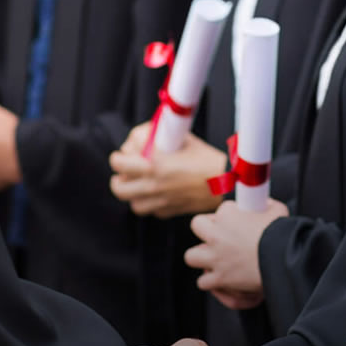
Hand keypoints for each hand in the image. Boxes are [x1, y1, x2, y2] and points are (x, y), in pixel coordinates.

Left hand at [109, 128, 226, 218]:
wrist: (227, 182)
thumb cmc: (208, 159)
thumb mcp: (184, 140)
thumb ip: (162, 137)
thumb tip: (147, 134)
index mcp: (154, 164)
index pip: (119, 162)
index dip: (118, 157)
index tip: (123, 154)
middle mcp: (152, 184)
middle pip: (119, 186)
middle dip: (119, 178)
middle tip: (126, 172)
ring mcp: (160, 200)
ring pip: (132, 203)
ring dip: (133, 193)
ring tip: (140, 185)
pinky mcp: (169, 211)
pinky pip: (150, 211)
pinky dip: (150, 203)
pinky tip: (158, 195)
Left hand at [184, 197, 287, 299]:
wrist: (283, 258)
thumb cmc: (282, 233)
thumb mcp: (278, 210)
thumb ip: (267, 204)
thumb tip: (264, 203)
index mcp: (228, 214)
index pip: (222, 209)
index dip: (230, 215)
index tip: (238, 220)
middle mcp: (216, 235)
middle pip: (197, 225)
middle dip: (205, 230)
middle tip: (218, 235)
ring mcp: (215, 257)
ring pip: (191, 256)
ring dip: (201, 257)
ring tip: (213, 259)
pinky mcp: (219, 278)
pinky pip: (203, 282)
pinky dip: (211, 282)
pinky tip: (220, 278)